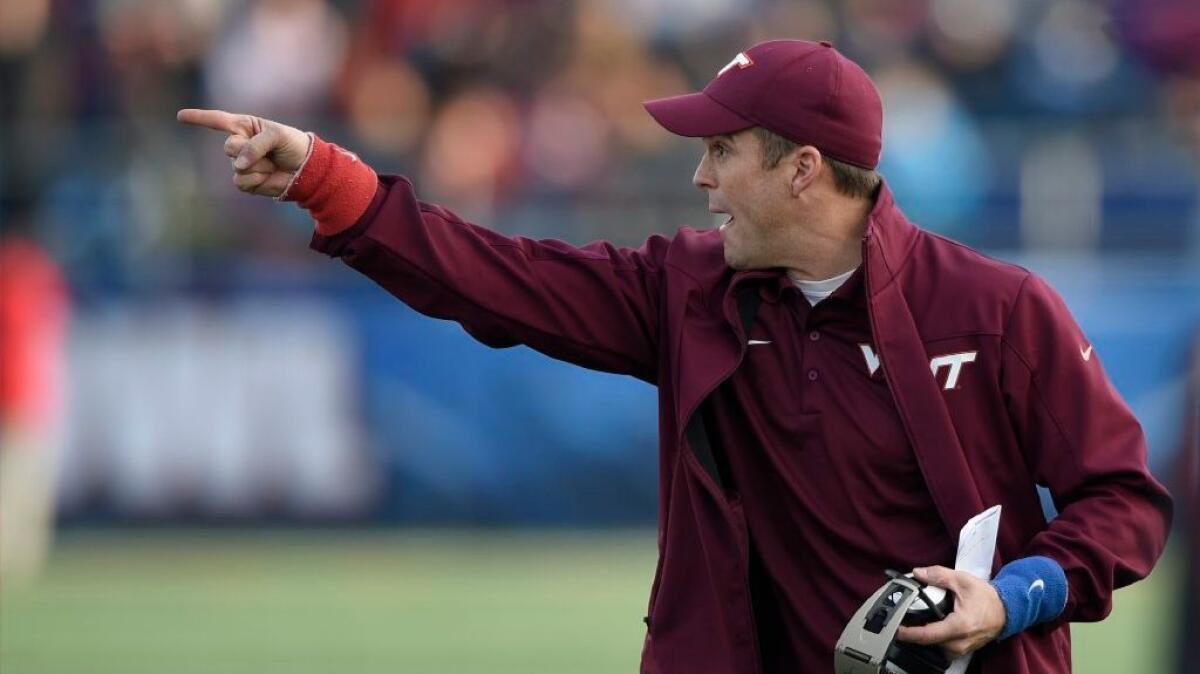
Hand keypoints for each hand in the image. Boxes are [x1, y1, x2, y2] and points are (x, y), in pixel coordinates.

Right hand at [176, 108, 310, 197]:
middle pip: (229, 147)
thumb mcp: (276, 135)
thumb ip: (255, 145)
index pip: (217, 120)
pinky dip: (257, 179)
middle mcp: (240, 144)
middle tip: (267, 152)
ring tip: (272, 164)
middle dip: (248, 150)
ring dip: (258, 167)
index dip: (199, 118)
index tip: (180, 116)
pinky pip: (241, 181)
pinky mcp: (247, 181)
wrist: (306, 168)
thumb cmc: (293, 145)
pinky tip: (268, 176)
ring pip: (236, 166)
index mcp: (245, 126)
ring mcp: (241, 163)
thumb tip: (238, 166)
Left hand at [896, 565, 1005, 659]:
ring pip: (933, 647)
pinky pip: (941, 648)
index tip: (895, 628)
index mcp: (959, 626)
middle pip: (927, 642)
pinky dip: (932, 639)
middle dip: (911, 633)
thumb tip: (917, 573)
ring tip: (910, 622)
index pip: (927, 635)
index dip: (908, 633)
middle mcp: (959, 643)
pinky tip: (925, 627)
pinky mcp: (961, 651)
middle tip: (899, 619)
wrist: (1006, 611)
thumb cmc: (986, 597)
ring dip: (921, 636)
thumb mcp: (962, 580)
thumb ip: (938, 575)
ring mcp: (961, 650)